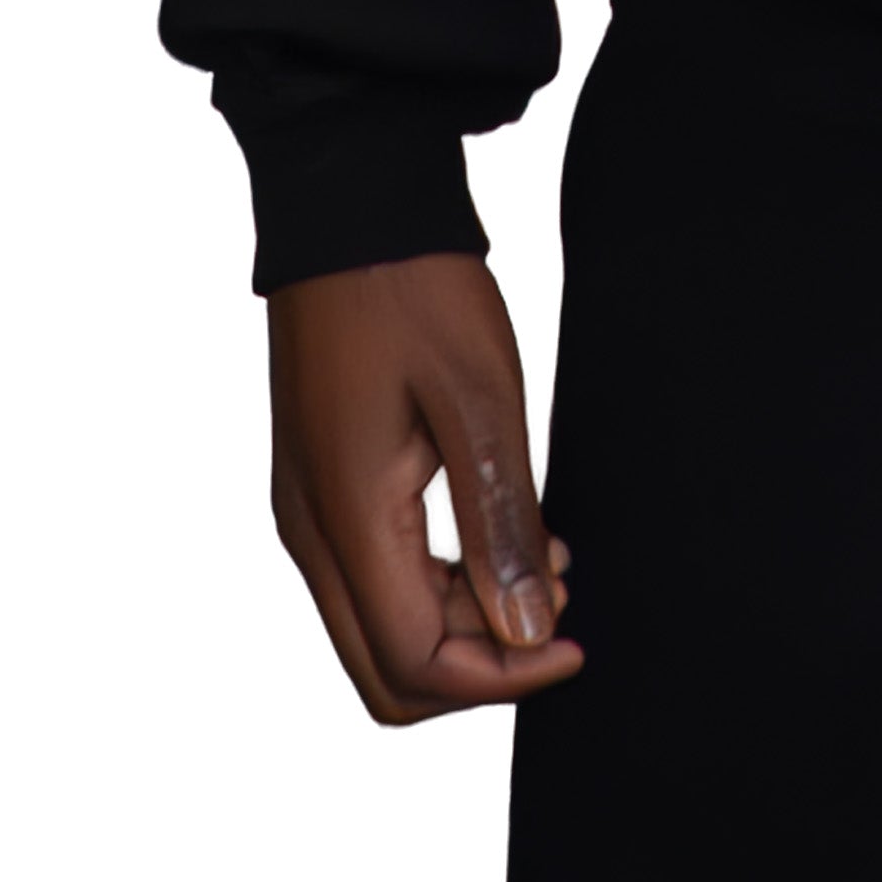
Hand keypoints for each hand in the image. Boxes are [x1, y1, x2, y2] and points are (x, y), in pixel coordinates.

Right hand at [266, 252, 583, 727]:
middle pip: (386, 671)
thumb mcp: (479, 401)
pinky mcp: (319, 487)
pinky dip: (442, 583)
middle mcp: (309, 533)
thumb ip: (499, 523)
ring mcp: (306, 511)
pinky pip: (374, 578)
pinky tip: (503, 533)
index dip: (502, 675)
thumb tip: (524, 631)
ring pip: (379, 631)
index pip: (414, 661)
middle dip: (479, 666)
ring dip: (465, 621)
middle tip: (557, 607)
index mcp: (342, 518)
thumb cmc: (413, 287)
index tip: (575, 640)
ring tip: (546, 559)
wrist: (350, 206)